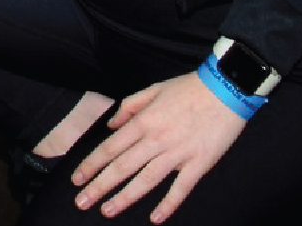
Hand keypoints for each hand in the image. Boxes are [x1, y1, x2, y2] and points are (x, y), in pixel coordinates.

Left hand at [69, 73, 248, 220]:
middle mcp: (156, 140)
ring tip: (107, 210)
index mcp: (143, 121)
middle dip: (99, 186)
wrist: (225, 90)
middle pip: (122, 167)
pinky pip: (180, 189)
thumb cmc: (188, 89)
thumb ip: (129, 107)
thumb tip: (111, 124)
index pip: (109, 148)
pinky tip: (155, 219)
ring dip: (124, 198)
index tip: (77, 178)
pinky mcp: (198, 165)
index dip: (91, 164)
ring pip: (145, 181)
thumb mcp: (152, 89)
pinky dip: (167, 205)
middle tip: (82, 201)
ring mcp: (177, 154)